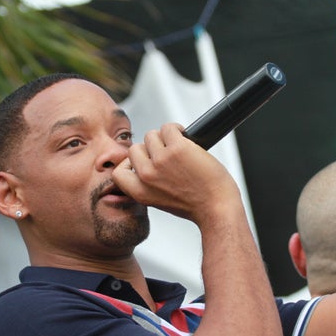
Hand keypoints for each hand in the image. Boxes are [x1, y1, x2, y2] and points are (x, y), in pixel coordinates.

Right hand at [112, 123, 241, 225]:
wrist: (217, 207)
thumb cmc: (196, 205)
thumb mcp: (162, 201)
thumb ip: (150, 186)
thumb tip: (147, 164)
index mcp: (141, 192)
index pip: (118, 172)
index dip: (129, 164)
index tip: (142, 162)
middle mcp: (147, 176)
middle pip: (135, 148)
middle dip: (150, 149)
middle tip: (167, 153)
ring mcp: (161, 161)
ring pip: (152, 135)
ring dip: (165, 137)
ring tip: (179, 145)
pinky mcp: (177, 148)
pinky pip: (169, 128)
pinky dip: (177, 129)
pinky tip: (185, 136)